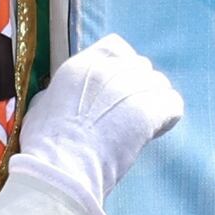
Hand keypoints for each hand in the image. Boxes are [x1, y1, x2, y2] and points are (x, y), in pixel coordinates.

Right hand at [0, 34, 184, 214]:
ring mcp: (132, 88)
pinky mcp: (151, 110)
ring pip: (159, 85)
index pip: (114, 47)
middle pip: (140, 66)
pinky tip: (150, 134)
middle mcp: (109, 69)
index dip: (121, 65)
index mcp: (81, 66)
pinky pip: (173, 105)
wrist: (63, 167)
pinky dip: (166, 120)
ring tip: (140, 127)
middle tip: (128, 115)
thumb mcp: (42, 107)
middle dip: (137, 87)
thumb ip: (59, 93)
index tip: (117, 86)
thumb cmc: (45, 145)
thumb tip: (60, 96)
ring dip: (153, 103)